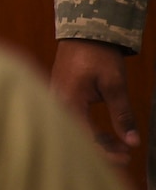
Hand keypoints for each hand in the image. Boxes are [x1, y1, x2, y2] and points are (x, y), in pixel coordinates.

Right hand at [50, 38, 140, 166]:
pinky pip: (72, 121)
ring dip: (97, 141)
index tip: (127, 157)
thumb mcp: (115, 85)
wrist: (83, 32)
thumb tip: (133, 142)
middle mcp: (57, 104)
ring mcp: (56, 100)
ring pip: (75, 131)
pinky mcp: (60, 96)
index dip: (107, 153)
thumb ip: (122, 115)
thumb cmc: (98, 56)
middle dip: (103, 151)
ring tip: (120, 146)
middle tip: (126, 156)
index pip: (86, 139)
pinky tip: (105, 134)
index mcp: (69, 103)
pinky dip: (89, 131)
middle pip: (77, 138)